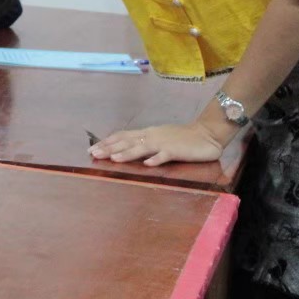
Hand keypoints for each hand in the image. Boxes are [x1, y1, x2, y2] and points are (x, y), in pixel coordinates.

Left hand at [89, 122, 225, 166]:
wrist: (206, 135)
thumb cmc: (181, 138)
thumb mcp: (159, 138)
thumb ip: (144, 142)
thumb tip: (124, 149)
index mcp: (147, 133)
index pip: (122, 136)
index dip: (107, 142)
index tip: (92, 148)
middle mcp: (152, 136)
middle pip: (127, 141)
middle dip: (110, 148)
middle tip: (94, 154)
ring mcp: (164, 143)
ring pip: (142, 148)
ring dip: (127, 153)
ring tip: (114, 159)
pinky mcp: (177, 151)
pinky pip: (165, 155)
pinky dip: (156, 159)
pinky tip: (148, 164)